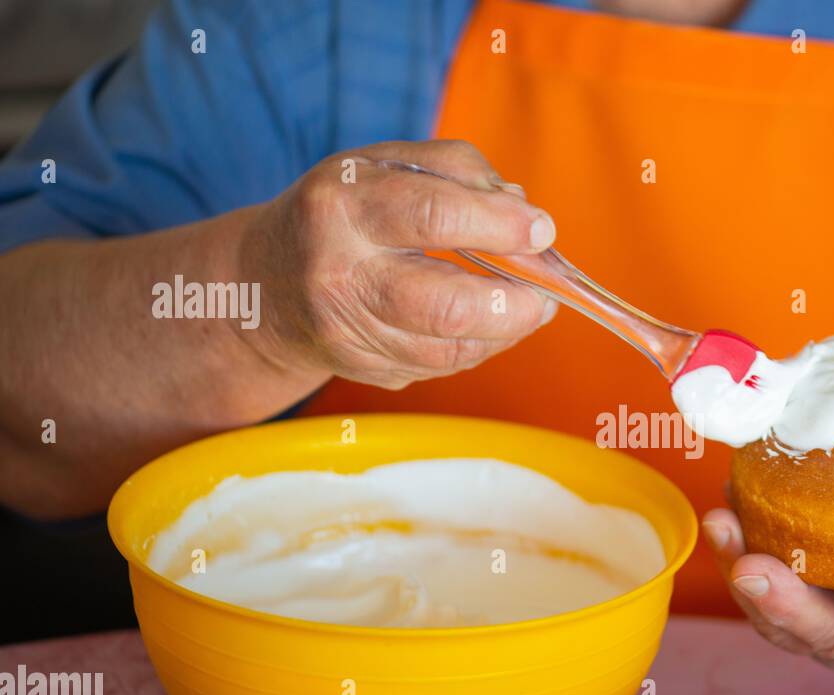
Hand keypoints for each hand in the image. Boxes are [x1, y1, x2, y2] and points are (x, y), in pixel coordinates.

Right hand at [241, 140, 556, 387]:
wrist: (264, 284)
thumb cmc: (343, 212)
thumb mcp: (384, 164)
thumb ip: (457, 170)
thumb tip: (521, 208)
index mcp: (342, 205)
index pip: (433, 215)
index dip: (500, 225)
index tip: (541, 230)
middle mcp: (339, 273)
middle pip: (443, 304)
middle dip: (513, 302)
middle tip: (548, 291)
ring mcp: (349, 331)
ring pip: (448, 348)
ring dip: (506, 330)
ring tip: (531, 306)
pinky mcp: (363, 369)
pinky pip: (440, 367)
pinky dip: (481, 346)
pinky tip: (494, 325)